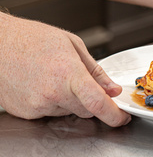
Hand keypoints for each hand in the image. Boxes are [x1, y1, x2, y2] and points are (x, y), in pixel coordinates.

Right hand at [0, 14, 130, 125]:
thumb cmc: (30, 38)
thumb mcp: (72, 44)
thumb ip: (95, 71)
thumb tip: (111, 89)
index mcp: (68, 73)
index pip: (98, 103)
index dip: (114, 114)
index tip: (122, 117)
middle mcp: (53, 93)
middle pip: (87, 110)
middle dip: (92, 101)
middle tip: (82, 82)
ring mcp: (38, 106)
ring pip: (68, 112)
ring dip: (70, 100)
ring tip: (54, 76)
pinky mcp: (26, 113)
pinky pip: (50, 113)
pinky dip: (53, 102)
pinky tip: (42, 84)